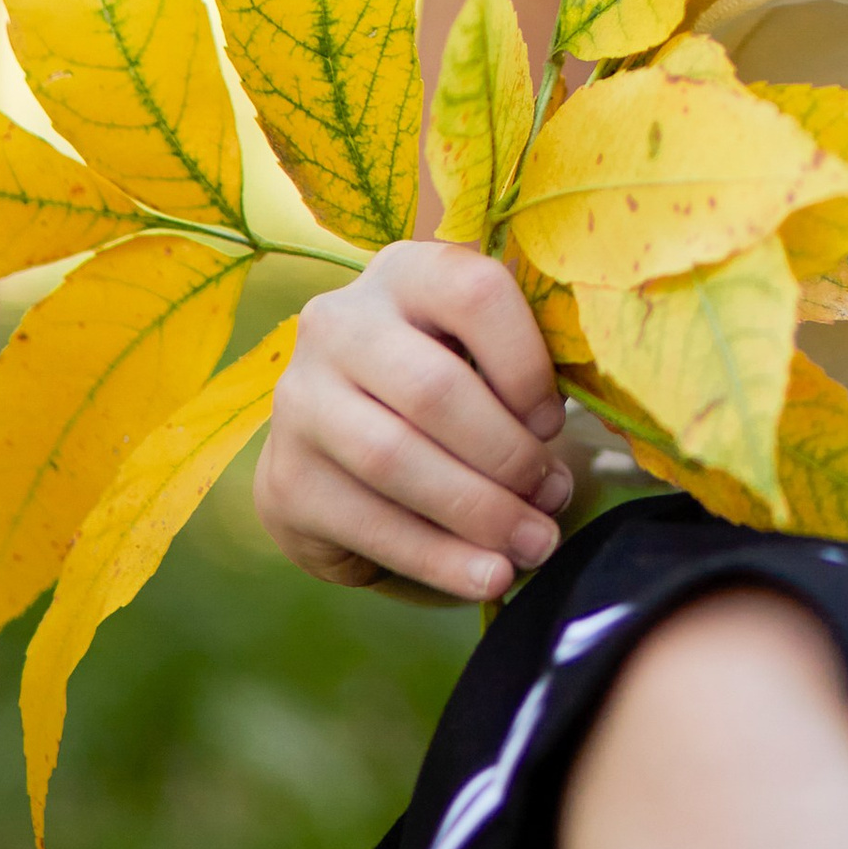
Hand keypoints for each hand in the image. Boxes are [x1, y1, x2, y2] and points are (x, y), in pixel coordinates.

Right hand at [253, 244, 571, 605]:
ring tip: (533, 545)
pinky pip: (370, 524)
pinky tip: (488, 576)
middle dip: (507, 456)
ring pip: (395, 458)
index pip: (474, 294)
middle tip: (553, 499)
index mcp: (407, 272)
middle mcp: (340, 323)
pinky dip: (440, 559)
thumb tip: (562, 475)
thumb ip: (523, 380)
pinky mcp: (285, 479)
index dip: (526, 365)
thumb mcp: (481, 357)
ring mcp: (300, 399)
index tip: (555, 422)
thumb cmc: (444, 385)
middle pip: (433, 389)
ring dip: (478, 514)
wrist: (336, 443)